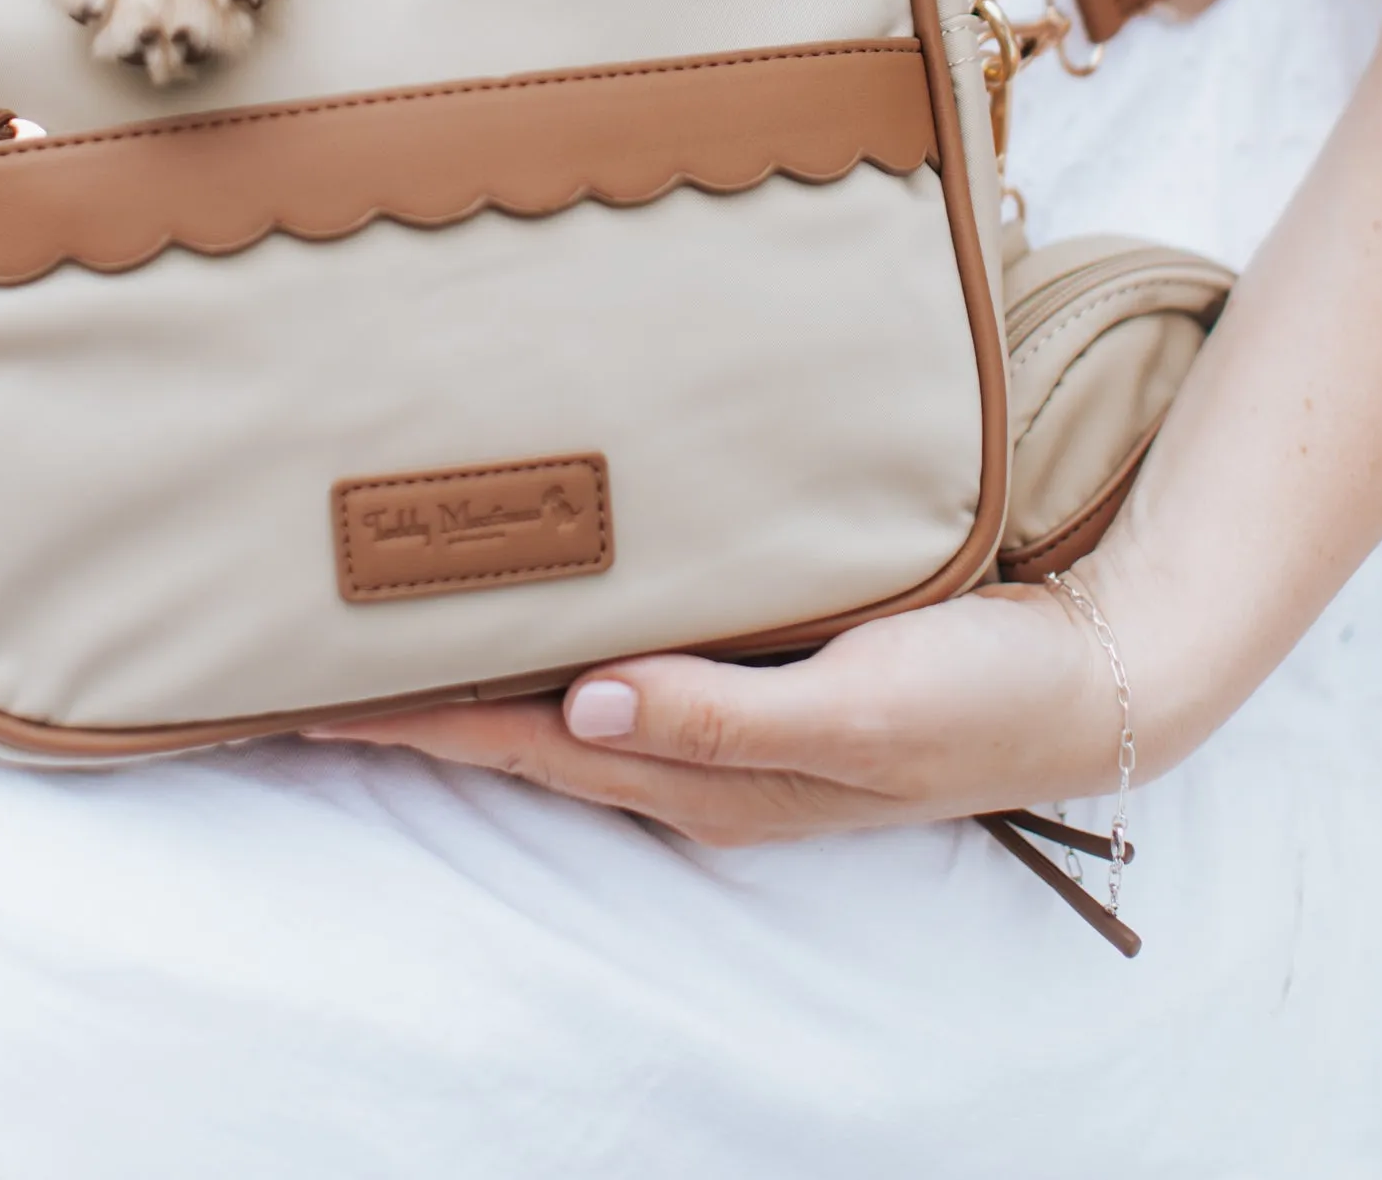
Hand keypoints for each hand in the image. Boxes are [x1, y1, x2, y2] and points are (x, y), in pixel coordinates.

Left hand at [304, 576, 1138, 847]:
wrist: (1092, 680)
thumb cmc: (979, 691)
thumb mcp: (860, 708)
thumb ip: (723, 712)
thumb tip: (581, 710)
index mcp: (702, 773)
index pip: (516, 740)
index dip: (406, 715)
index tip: (295, 688)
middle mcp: (690, 756)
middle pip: (513, 726)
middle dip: (403, 699)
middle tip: (289, 654)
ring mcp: (721, 720)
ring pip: (558, 695)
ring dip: (464, 671)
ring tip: (368, 631)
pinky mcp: (755, 675)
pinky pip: (620, 662)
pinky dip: (547, 641)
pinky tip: (521, 608)